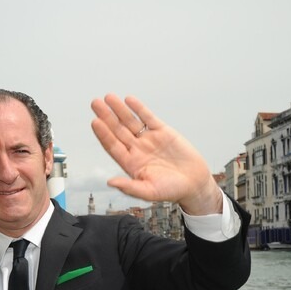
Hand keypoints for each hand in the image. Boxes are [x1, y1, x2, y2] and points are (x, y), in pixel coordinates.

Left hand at [91, 94, 221, 214]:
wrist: (195, 183)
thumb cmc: (172, 190)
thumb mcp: (149, 192)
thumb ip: (129, 187)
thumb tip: (110, 182)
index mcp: (131, 163)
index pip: (112, 146)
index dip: (103, 134)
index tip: (95, 122)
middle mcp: (137, 149)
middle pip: (118, 130)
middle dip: (107, 117)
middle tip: (95, 103)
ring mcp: (149, 139)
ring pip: (130, 121)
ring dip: (119, 109)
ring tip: (108, 97)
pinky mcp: (163, 131)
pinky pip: (148, 117)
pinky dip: (139, 108)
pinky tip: (129, 100)